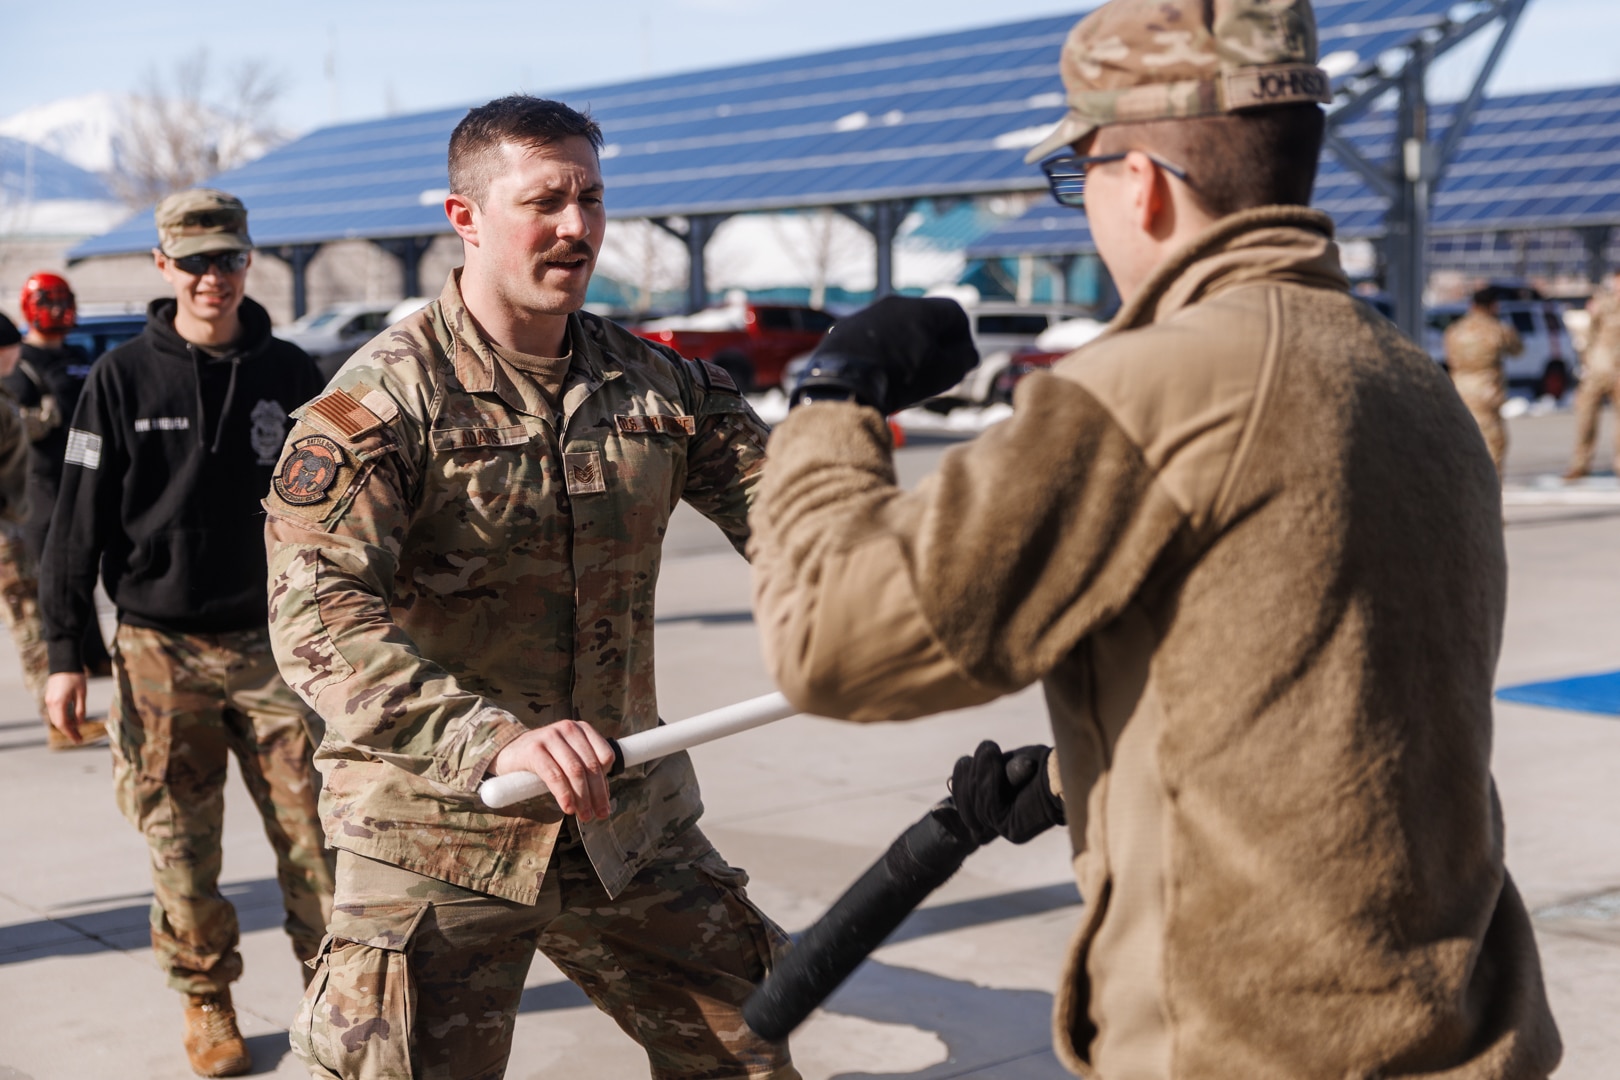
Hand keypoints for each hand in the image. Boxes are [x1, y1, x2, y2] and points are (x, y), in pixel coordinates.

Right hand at [45, 672, 88, 743]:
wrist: (64, 663)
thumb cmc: (75, 677)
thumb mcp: (81, 694)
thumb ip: (80, 710)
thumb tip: (80, 723)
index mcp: (59, 703)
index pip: (63, 724)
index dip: (71, 733)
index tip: (79, 740)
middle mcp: (51, 703)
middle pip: (58, 723)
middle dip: (68, 732)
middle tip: (79, 738)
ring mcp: (48, 700)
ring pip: (55, 718)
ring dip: (65, 726)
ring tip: (76, 730)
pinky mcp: (50, 697)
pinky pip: (54, 712)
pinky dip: (62, 718)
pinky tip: (71, 720)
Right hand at [490, 719, 616, 821]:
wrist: (509, 753)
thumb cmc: (544, 759)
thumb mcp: (568, 760)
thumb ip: (586, 774)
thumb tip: (604, 801)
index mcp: (582, 729)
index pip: (605, 755)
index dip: (606, 781)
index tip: (604, 802)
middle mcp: (568, 728)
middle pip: (591, 765)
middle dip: (597, 794)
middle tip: (599, 815)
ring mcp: (551, 736)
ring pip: (575, 771)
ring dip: (582, 797)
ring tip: (584, 816)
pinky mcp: (534, 749)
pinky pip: (554, 775)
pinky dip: (564, 794)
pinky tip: (568, 808)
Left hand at [791, 296, 977, 413]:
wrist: (843, 383)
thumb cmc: (898, 377)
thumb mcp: (943, 373)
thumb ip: (963, 360)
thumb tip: (967, 354)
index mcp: (921, 308)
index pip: (955, 312)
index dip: (963, 337)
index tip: (960, 361)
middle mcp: (893, 304)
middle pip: (925, 318)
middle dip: (934, 342)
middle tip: (934, 369)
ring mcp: (866, 314)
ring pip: (896, 327)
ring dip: (906, 346)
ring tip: (904, 375)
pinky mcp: (844, 328)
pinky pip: (871, 336)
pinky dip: (880, 350)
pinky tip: (878, 372)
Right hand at [950, 741, 1064, 844]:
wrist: (1067, 772)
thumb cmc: (1041, 765)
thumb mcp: (1002, 767)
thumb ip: (979, 777)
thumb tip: (946, 787)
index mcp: (998, 811)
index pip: (962, 807)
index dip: (956, 789)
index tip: (956, 765)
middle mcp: (1001, 824)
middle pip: (964, 806)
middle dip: (966, 776)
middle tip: (983, 750)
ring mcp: (1006, 828)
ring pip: (974, 803)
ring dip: (981, 771)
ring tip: (990, 749)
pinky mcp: (1012, 829)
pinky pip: (988, 805)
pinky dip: (989, 778)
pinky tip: (993, 757)